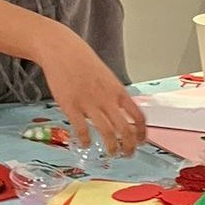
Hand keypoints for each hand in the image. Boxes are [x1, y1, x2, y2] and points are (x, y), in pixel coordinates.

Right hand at [37, 28, 146, 156]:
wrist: (62, 51)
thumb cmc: (84, 63)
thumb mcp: (107, 78)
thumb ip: (115, 96)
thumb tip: (122, 113)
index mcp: (118, 91)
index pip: (138, 116)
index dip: (142, 132)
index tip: (142, 141)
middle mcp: (107, 99)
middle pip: (125, 129)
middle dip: (130, 146)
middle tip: (128, 153)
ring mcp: (89, 104)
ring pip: (107, 133)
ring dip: (112, 147)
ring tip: (112, 153)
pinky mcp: (71, 107)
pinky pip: (82, 130)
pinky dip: (86, 140)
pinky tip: (86, 144)